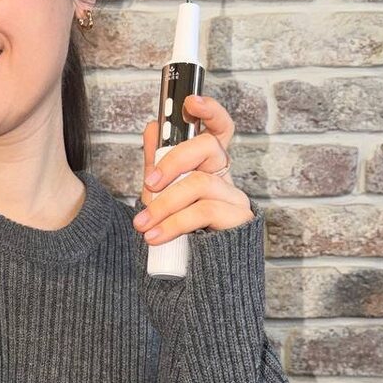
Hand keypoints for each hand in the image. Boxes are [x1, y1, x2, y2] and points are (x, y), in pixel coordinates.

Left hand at [134, 94, 253, 241]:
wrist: (198, 280)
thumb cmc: (181, 234)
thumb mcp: (161, 196)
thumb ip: (157, 164)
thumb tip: (153, 127)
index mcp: (208, 167)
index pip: (218, 130)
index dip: (210, 111)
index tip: (191, 102)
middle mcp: (225, 177)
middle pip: (208, 147)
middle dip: (174, 161)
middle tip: (149, 183)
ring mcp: (236, 197)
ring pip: (199, 183)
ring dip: (164, 204)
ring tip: (142, 226)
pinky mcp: (240, 220)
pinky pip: (204, 210)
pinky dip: (174, 223)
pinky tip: (155, 237)